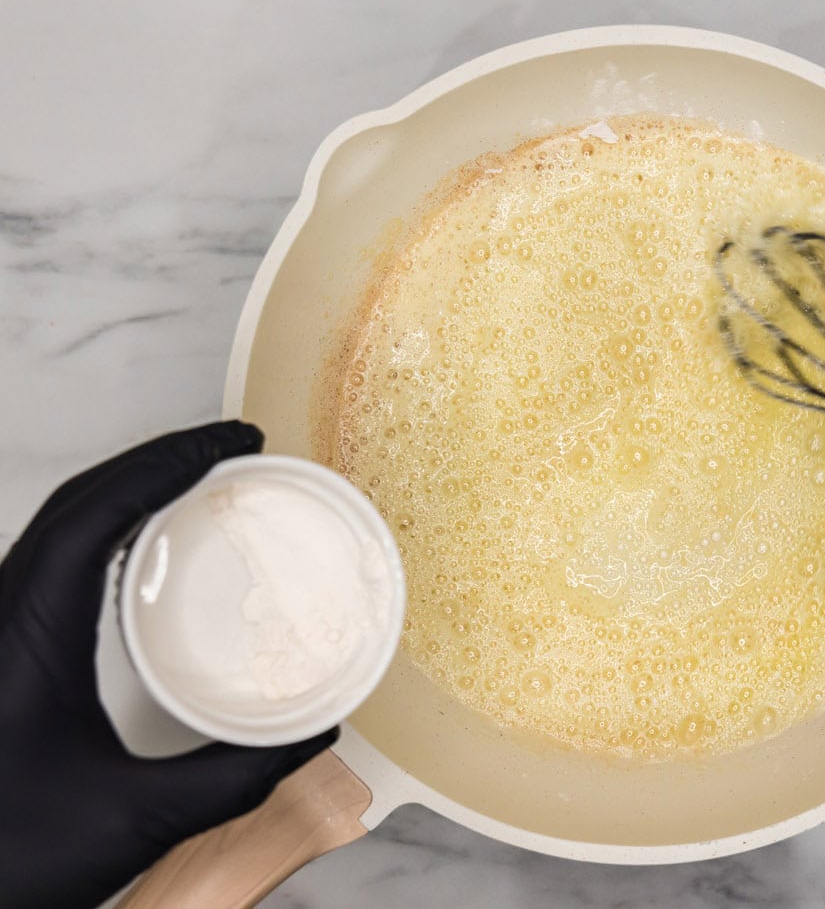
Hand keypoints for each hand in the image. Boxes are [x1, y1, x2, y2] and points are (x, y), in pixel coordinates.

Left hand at [0, 422, 337, 908]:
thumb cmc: (8, 859)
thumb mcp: (134, 819)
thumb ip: (235, 777)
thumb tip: (314, 734)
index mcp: (26, 635)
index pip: (97, 514)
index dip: (167, 463)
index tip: (235, 444)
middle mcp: (0, 616)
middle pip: (77, 502)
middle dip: (157, 459)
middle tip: (235, 448)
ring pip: (58, 525)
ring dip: (130, 488)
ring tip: (202, 480)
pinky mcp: (0, 649)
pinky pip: (52, 560)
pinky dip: (107, 528)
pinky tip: (146, 546)